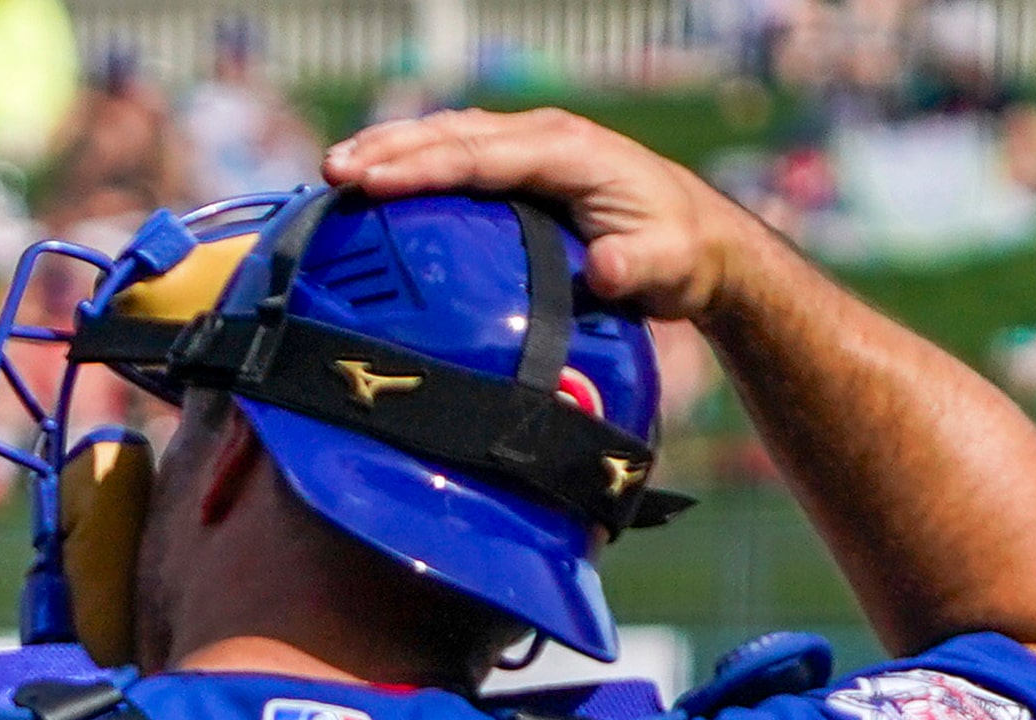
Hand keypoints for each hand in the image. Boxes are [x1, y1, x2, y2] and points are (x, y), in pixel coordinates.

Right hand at [323, 109, 748, 321]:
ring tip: (336, 171)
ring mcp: (531, 147)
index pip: (482, 154)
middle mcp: (545, 137)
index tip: (372, 182)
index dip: (424, 167)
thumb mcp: (669, 266)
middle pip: (453, 134)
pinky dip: (413, 160)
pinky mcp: (521, 166)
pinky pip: (457, 153)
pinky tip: (375, 179)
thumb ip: (639, 268)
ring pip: (448, 135)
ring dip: (392, 149)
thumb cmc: (680, 254)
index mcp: (571, 152)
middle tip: (334, 173)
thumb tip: (609, 268)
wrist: (700, 241)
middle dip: (390, 150)